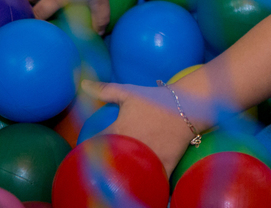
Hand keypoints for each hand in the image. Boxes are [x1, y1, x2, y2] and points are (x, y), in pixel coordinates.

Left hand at [80, 80, 195, 176]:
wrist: (187, 105)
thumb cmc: (156, 98)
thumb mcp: (128, 92)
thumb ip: (104, 90)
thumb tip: (83, 84)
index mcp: (118, 130)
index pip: (95, 145)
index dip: (88, 150)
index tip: (85, 153)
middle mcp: (130, 146)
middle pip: (109, 163)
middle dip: (103, 166)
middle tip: (100, 167)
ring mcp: (148, 157)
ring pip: (130, 174)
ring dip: (123, 176)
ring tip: (119, 178)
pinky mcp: (164, 164)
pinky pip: (155, 180)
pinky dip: (150, 184)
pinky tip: (144, 186)